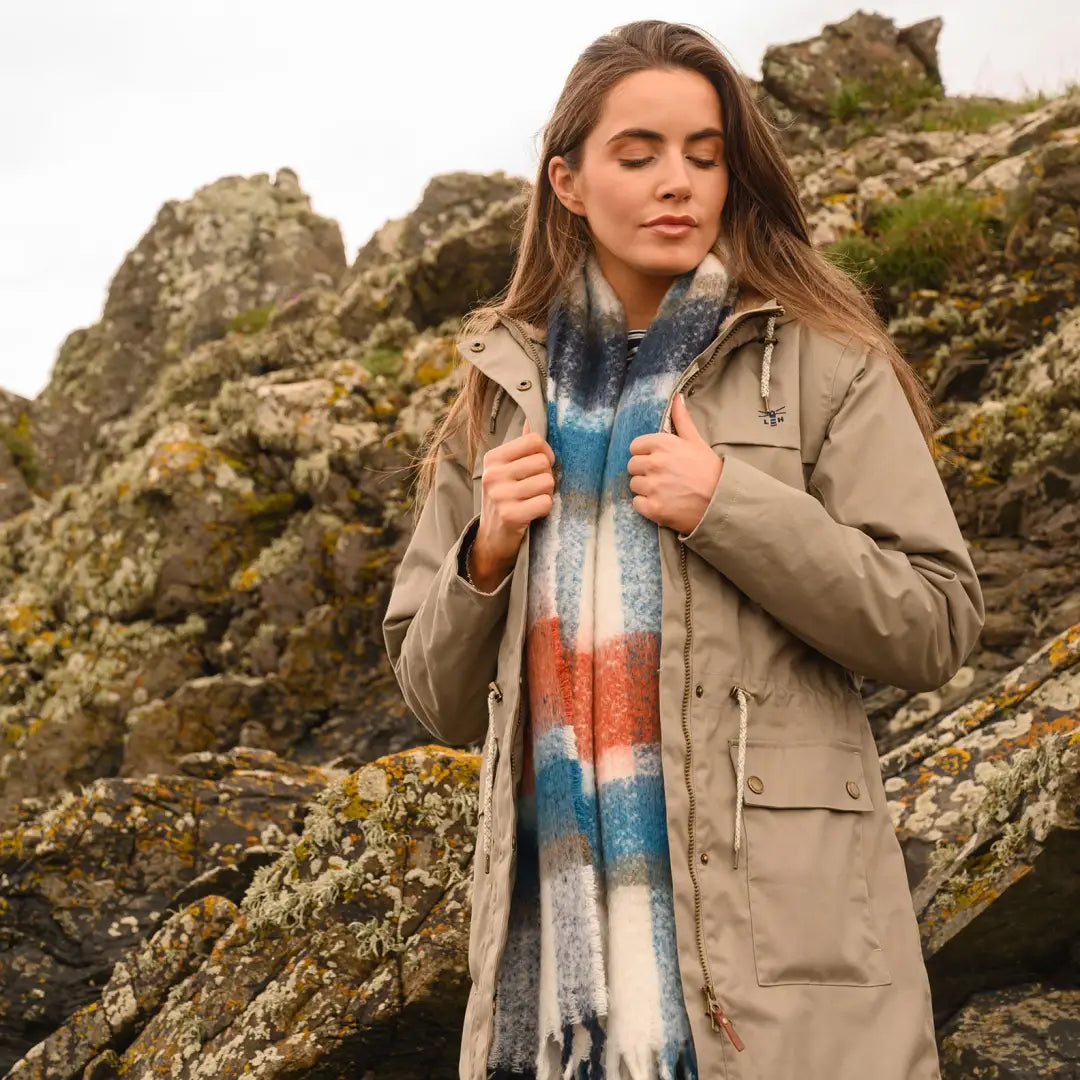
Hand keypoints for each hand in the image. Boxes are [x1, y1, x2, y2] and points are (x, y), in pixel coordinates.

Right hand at [471, 416, 554, 585]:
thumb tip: (532, 420)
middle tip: (535, 489)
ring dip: (547, 494)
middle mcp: (493, 474)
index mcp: (493, 458)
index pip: (534, 440)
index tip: (540, 467)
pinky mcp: (510, 515)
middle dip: (547, 476)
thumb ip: (521, 447)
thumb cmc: (505, 499)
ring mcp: (500, 495)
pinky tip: (533, 514)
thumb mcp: (506, 470)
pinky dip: (545, 509)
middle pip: (543, 462)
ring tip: (533, 501)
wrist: (492, 538)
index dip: (545, 453)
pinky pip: (545, 502)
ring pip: (547, 482)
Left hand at [627, 392, 722, 534]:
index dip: (645, 454)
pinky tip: (662, 503)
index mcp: (663, 445)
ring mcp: (653, 487)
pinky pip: (637, 503)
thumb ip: (681, 419)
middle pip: (632, 466)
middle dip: (644, 471)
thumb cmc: (710, 470)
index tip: (658, 461)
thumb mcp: (696, 441)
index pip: (635, 446)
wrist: (722, 501)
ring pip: (634, 485)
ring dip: (645, 489)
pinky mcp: (653, 508)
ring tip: (665, 491)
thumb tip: (677, 397)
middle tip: (663, 477)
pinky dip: (647, 505)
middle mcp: (655, 464)